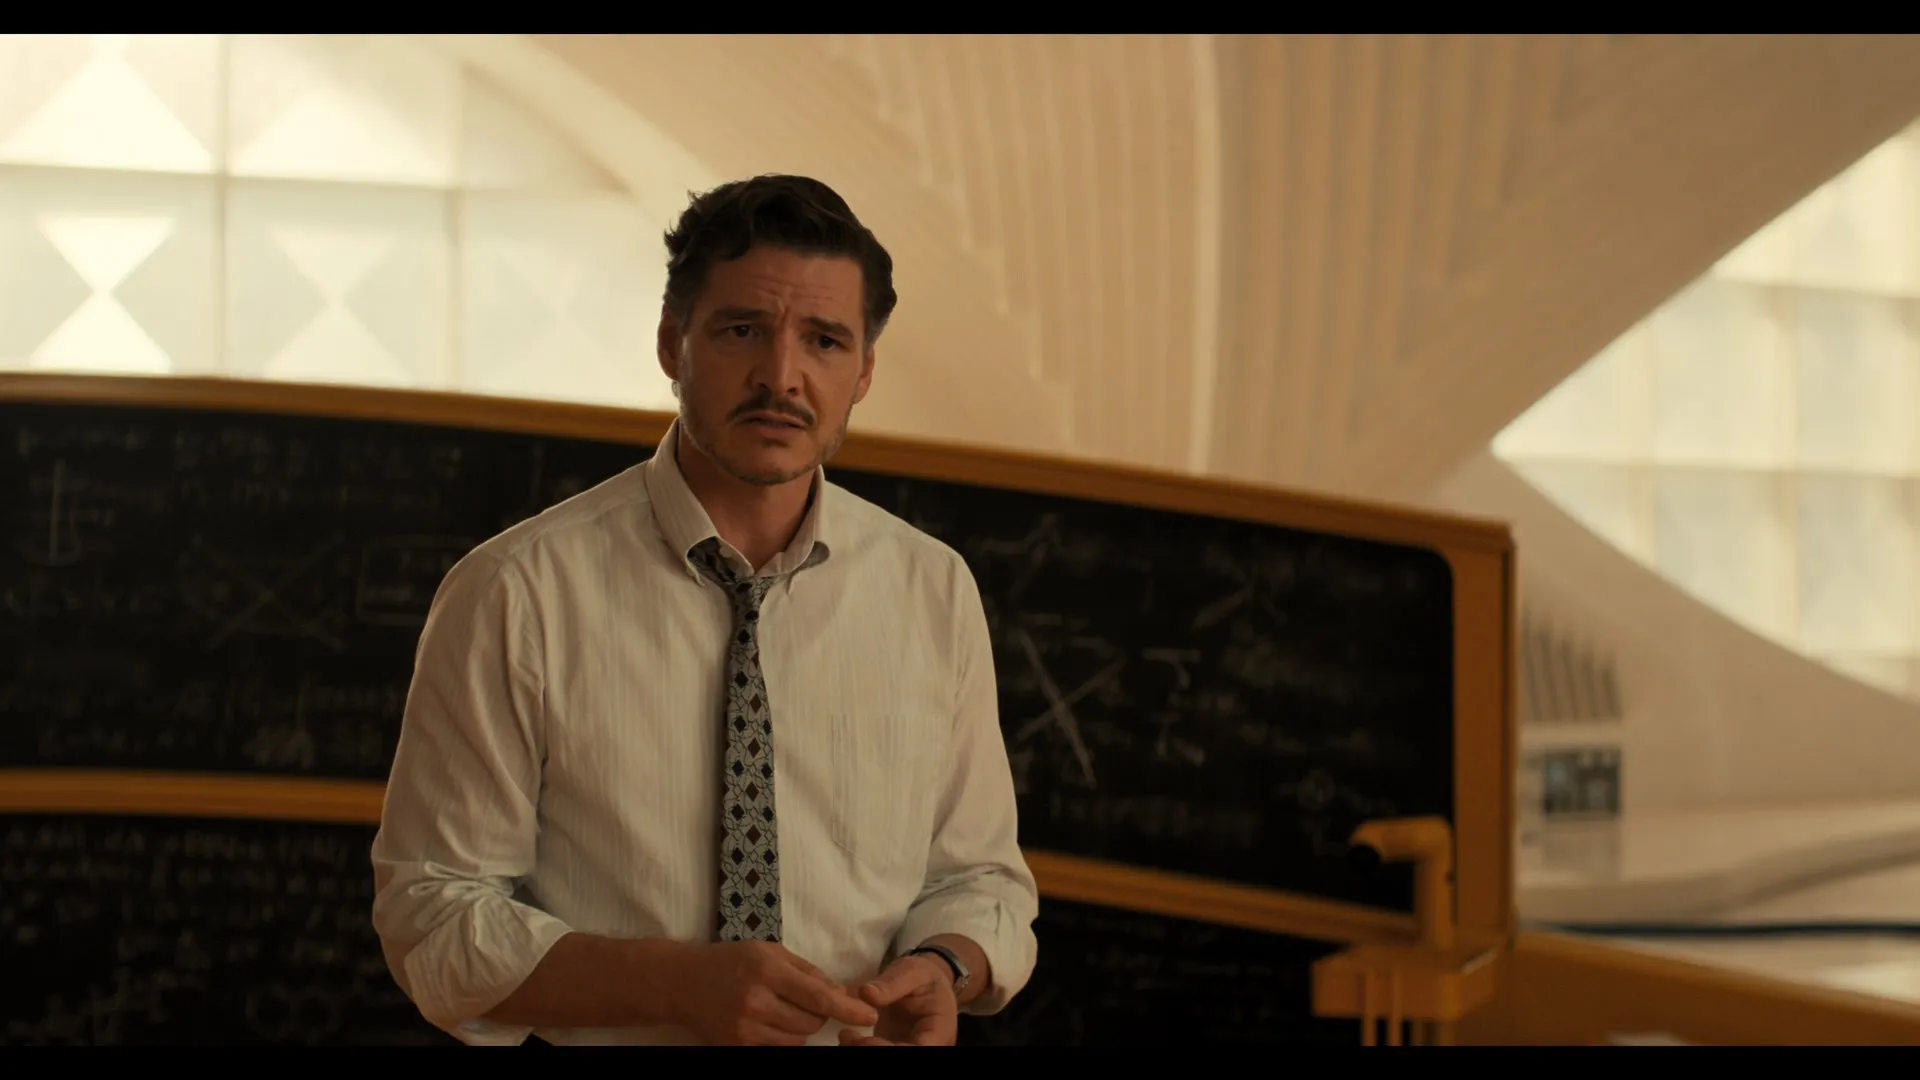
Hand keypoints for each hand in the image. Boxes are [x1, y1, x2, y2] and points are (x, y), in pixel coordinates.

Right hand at [665, 940, 879, 1045]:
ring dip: (802, 1026)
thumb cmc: (731, 961)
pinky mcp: (737, 1046)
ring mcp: (746, 1028)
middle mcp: (757, 1001)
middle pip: (812, 1022)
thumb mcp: (770, 951)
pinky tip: (771, 1020)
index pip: (819, 996)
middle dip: (818, 1013)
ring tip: (782, 1007)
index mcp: (768, 971)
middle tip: (802, 998)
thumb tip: (842, 993)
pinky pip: (779, 1048)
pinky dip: (784, 1037)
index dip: (848, 1009)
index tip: (870, 1016)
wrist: (682, 983)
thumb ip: (808, 971)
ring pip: (798, 1039)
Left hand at [837, 954, 957, 1045]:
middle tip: (848, 1036)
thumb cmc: (924, 976)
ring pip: (889, 1056)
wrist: (927, 983)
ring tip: (846, 1035)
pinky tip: (849, 1037)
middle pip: (903, 1057)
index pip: (919, 1049)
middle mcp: (928, 1045)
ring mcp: (911, 1048)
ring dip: (865, 1050)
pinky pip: (880, 1051)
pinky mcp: (896, 1048)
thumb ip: (892, 983)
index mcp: (940, 1029)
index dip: (890, 1049)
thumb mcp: (911, 971)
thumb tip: (866, 993)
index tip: (866, 1040)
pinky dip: (863, 1047)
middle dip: (873, 1050)